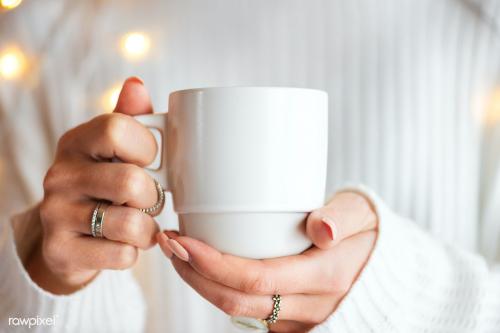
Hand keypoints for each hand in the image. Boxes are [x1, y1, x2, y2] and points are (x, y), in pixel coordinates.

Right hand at [27, 78, 159, 293]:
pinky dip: (134, 252)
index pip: (119, 129)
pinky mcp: (60, 251)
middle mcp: (60, 175)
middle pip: (131, 182)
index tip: (150, 161)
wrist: (69, 237)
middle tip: (148, 200)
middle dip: (153, 196)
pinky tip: (123, 244)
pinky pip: (122, 255)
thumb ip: (130, 120)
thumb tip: (137, 85)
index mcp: (76, 142)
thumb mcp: (113, 151)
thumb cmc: (102, 186)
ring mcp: (56, 214)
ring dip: (147, 229)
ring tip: (139, 224)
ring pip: (130, 224)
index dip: (148, 148)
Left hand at [158, 191, 377, 332]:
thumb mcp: (363, 213)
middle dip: (194, 274)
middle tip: (170, 242)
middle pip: (236, 302)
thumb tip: (321, 229)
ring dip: (203, 284)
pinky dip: (224, 292)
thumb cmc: (371, 234)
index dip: (210, 263)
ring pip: (240, 312)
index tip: (182, 239)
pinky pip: (252, 314)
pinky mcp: (296, 322)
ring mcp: (302, 320)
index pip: (255, 279)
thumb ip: (343, 217)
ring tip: (181, 251)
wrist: (389, 269)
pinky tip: (209, 267)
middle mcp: (311, 307)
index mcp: (325, 278)